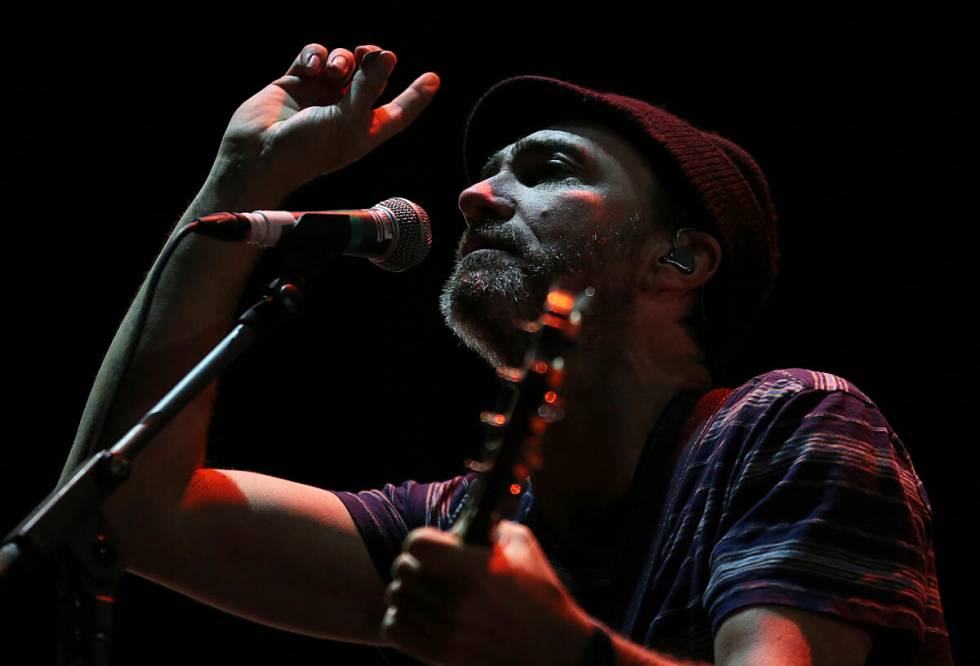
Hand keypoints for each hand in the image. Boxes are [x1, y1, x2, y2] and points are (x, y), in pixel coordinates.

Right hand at [212, 42, 439, 204]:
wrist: (258, 154)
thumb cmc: (307, 149)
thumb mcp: (346, 121)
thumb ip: (369, 87)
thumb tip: (389, 57)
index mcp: (363, 130)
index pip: (398, 111)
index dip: (416, 96)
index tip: (433, 78)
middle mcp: (343, 112)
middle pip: (370, 76)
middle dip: (372, 60)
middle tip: (368, 55)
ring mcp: (319, 96)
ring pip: (342, 62)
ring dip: (342, 59)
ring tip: (334, 71)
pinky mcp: (294, 82)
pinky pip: (313, 57)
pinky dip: (315, 55)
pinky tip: (311, 66)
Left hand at [381, 520, 595, 665]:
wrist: (554, 649)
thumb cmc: (540, 591)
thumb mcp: (522, 545)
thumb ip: (486, 526)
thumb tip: (456, 522)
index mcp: (476, 570)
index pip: (417, 544)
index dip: (423, 539)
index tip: (435, 543)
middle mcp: (457, 602)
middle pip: (402, 569)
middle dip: (415, 562)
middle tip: (431, 566)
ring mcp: (446, 632)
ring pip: (396, 597)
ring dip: (408, 589)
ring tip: (428, 590)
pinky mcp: (440, 656)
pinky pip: (393, 628)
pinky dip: (401, 618)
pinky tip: (422, 613)